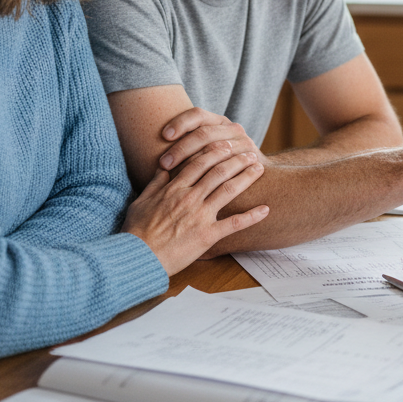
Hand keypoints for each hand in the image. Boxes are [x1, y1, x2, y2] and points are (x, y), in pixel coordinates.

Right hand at [123, 149, 268, 274]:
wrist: (139, 256)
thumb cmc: (137, 231)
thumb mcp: (141, 201)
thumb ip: (155, 183)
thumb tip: (162, 167)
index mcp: (174, 188)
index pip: (199, 162)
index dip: (215, 151)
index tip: (226, 144)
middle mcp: (190, 197)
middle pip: (218, 171)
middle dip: (236, 159)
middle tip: (248, 151)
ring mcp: (200, 216)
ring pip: (229, 190)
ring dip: (246, 177)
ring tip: (258, 168)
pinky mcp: (208, 235)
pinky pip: (234, 223)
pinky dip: (252, 216)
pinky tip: (265, 209)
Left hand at [157, 107, 263, 172]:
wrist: (259, 175)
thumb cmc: (221, 164)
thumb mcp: (206, 149)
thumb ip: (187, 146)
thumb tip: (152, 147)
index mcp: (218, 121)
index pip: (198, 115)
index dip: (181, 123)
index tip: (164, 135)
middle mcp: (232, 129)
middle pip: (204, 133)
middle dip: (181, 147)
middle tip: (163, 162)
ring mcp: (243, 145)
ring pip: (216, 150)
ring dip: (192, 162)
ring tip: (173, 174)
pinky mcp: (252, 162)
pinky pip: (232, 168)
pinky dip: (214, 175)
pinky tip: (196, 183)